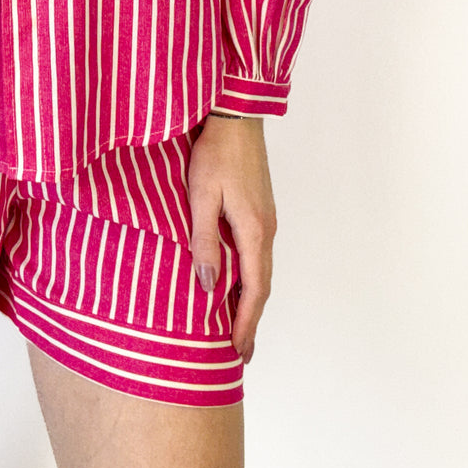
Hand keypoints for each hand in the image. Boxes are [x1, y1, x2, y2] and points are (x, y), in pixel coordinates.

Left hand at [188, 116, 275, 365]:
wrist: (236, 115)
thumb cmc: (216, 152)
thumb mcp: (201, 196)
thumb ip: (204, 240)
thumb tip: (208, 286)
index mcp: (254, 231)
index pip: (254, 290)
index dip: (246, 322)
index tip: (240, 351)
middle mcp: (266, 229)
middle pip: (261, 285)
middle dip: (251, 319)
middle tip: (241, 350)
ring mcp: (265, 218)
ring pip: (260, 269)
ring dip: (250, 299)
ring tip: (236, 324)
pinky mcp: (259, 209)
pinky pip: (256, 253)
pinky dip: (249, 276)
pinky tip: (235, 281)